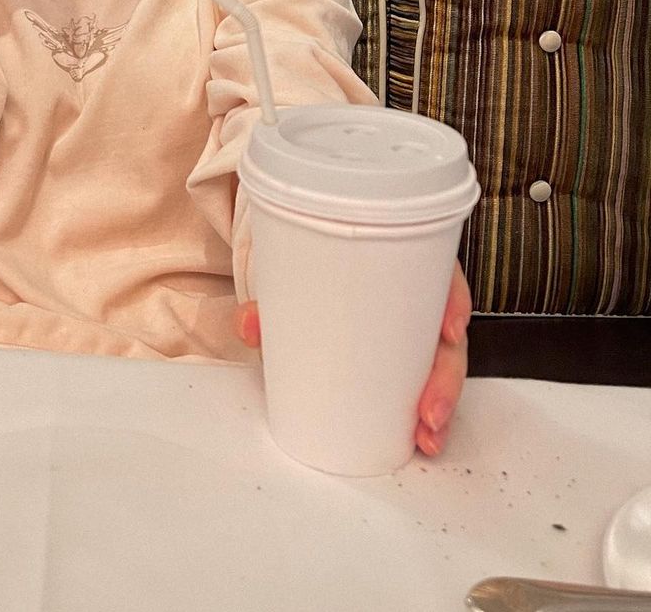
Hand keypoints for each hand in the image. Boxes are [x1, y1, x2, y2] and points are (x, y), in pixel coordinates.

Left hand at [234, 261, 471, 457]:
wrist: (303, 271)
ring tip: (426, 436)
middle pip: (447, 336)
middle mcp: (417, 298)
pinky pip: (423, 382)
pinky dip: (426, 410)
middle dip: (446, 378)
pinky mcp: (402, 359)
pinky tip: (422, 437)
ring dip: (441, 404)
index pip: (442, 276)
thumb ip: (272, 302)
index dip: (453, 302)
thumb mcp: (298, 278)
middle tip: (427, 412)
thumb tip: (249, 323)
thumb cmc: (317, 270)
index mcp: (405, 265)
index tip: (449, 330)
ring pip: (441, 366)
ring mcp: (412, 331)